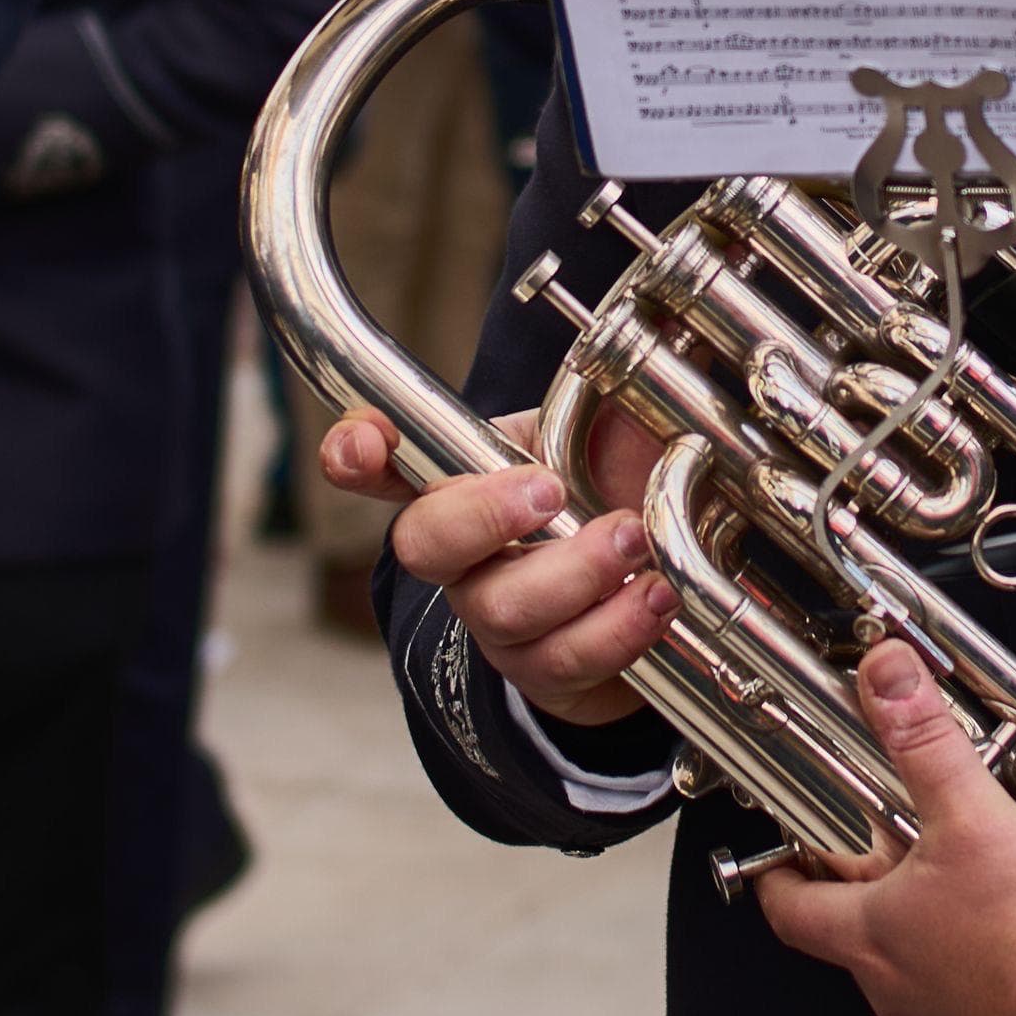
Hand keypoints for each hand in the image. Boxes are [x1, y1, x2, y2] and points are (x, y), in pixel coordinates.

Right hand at [319, 402, 670, 726]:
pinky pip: (564, 659)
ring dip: (574, 572)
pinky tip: (657, 597)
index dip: (358, 455)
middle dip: (482, 516)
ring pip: (502, 607)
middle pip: (425, 544)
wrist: (654, 600)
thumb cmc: (616, 499)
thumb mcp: (613, 436)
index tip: (361, 444)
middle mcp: (467, 557)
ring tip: (633, 541)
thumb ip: (614, 396)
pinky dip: (617, 627)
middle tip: (550, 490)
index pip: (388, 465)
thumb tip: (650, 344)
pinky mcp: (548, 671)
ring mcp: (501, 619)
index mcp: (466, 484)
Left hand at [755, 641, 1015, 1015]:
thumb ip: (925, 743)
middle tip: (892, 865)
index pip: (794, 912)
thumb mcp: (973, 818)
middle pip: (857, 945)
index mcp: (874, 938)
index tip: (780, 865)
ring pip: (914, 988)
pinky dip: (982, 996)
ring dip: (928, 950)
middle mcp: (897, 998)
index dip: (780, 882)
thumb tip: (888, 679)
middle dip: (868, 904)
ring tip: (970, 906)